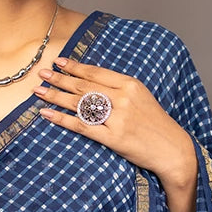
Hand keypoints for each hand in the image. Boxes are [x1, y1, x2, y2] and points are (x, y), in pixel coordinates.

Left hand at [34, 55, 197, 211]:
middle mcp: (123, 98)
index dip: (74, 66)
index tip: (58, 61)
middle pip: (84, 86)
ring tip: (39, 91)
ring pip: (79, 104)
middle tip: (42, 73)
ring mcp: (117, 118)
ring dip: (55, 96)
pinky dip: (61, 119)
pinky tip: (47, 114)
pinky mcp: (112, 137)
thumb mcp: (141, 98)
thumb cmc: (155, 124)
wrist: (172, 149)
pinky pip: (81, 126)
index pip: (96, 73)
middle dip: (59, 78)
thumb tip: (91, 82)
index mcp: (130, 85)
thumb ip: (119, 88)